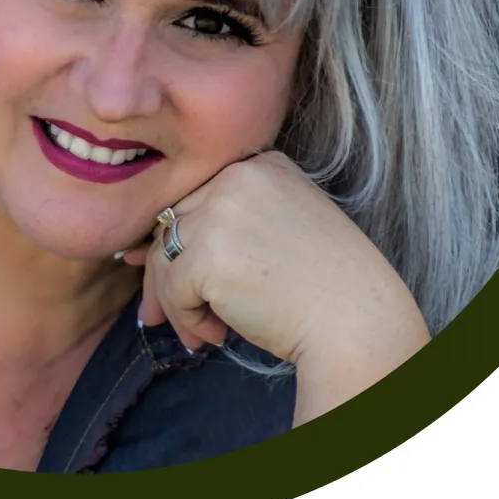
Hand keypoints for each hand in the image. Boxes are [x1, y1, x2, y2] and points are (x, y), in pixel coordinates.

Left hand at [121, 151, 429, 420]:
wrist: (358, 322)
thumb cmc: (324, 288)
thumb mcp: (279, 231)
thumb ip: (223, 227)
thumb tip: (140, 250)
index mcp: (263, 163)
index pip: (196, 193)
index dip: (176, 233)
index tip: (158, 267)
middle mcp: (239, 175)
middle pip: (172, 219)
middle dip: (160, 272)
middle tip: (157, 315)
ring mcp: (222, 208)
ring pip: (164, 252)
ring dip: (174, 301)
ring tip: (201, 333)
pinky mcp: (209, 250)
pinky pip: (171, 286)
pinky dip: (186, 318)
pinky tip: (217, 335)